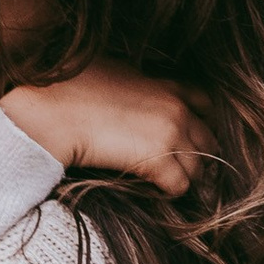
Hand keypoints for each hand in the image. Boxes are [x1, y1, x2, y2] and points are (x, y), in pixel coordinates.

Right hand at [0, 65, 208, 197]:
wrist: (54, 111)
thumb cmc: (72, 88)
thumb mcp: (116, 71)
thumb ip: (140, 82)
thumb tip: (138, 89)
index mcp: (168, 87)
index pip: (206, 104)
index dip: (202, 123)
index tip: (191, 137)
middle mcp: (177, 110)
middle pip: (209, 141)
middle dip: (198, 156)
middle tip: (181, 169)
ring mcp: (171, 136)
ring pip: (199, 168)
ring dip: (185, 178)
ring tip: (166, 184)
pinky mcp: (157, 162)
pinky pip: (180, 187)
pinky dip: (169, 193)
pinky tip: (153, 192)